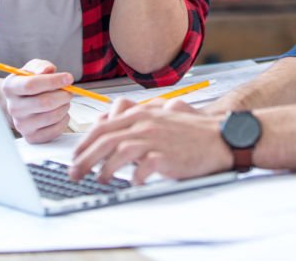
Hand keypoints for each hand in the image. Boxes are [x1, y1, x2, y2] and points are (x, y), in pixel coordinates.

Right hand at [0, 59, 73, 143]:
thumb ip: (40, 66)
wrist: (20, 103)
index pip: (31, 85)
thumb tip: (48, 69)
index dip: (53, 81)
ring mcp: (21, 125)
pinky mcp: (32, 137)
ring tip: (63, 100)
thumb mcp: (32, 69)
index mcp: (10, 88)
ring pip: (53, 116)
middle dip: (63, 95)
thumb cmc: (29, 83)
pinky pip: (56, 129)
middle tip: (69, 91)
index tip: (69, 78)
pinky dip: (64, 119)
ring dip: (65, 106)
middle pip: (45, 102)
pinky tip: (60, 112)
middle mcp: (13, 108)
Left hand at [70, 98, 232, 184]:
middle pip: (104, 139)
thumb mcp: (162, 115)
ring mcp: (154, 138)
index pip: (103, 125)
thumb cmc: (193, 130)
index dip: (85, 142)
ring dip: (103, 169)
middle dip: (84, 158)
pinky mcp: (166, 155)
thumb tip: (113, 122)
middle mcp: (144, 123)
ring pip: (117, 152)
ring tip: (99, 180)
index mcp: (141, 113)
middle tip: (74, 173)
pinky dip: (133, 177)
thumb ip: (138, 117)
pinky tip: (131, 183)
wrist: (221, 137)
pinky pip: (142, 168)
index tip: (76, 154)